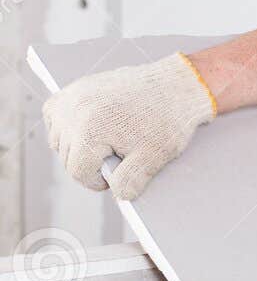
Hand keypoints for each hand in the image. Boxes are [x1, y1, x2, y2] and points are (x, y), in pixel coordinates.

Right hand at [42, 52, 216, 199]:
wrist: (177, 86)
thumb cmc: (168, 120)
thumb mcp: (153, 157)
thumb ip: (132, 180)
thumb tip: (118, 194)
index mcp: (89, 130)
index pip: (78, 172)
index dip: (98, 182)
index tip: (115, 179)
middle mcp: (74, 111)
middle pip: (66, 156)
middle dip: (90, 164)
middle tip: (118, 158)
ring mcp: (73, 96)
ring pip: (58, 138)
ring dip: (76, 146)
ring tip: (106, 144)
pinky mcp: (76, 87)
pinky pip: (54, 114)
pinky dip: (65, 126)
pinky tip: (88, 130)